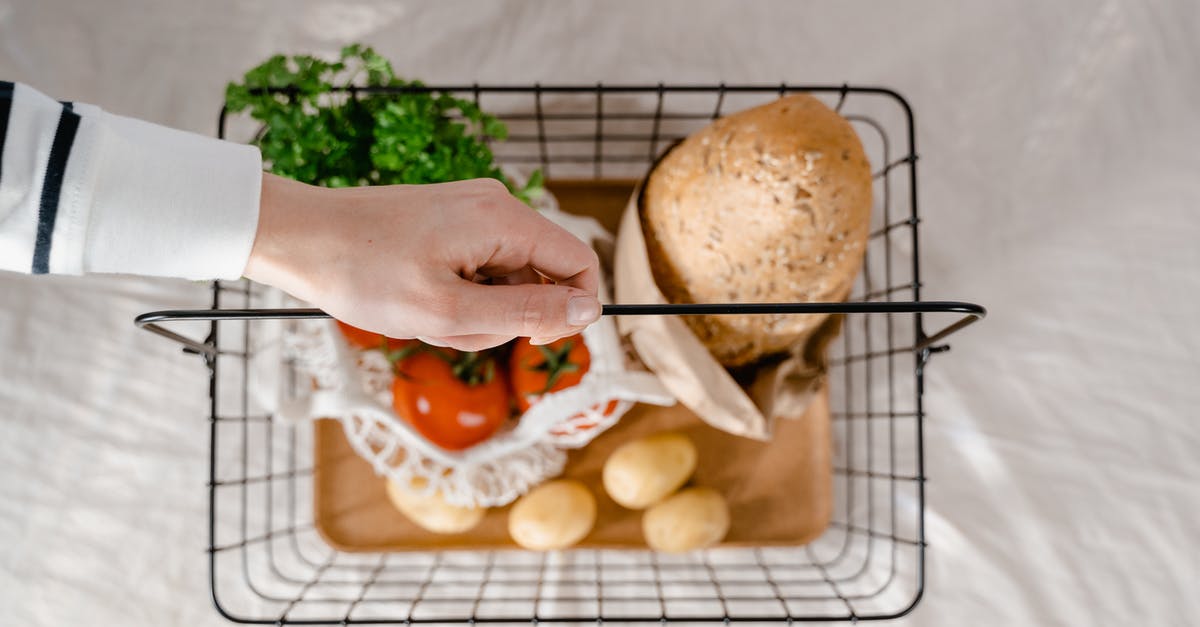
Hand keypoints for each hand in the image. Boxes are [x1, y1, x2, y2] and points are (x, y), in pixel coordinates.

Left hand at [244, 174, 601, 350]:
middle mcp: (495, 206)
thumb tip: (588, 311)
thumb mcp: (449, 311)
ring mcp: (471, 212)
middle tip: (449, 327)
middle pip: (539, 275)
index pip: (579, 263)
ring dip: (474, 313)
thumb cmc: (364, 272)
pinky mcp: (450, 223)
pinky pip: (477, 269)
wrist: (298, 237)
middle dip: (504, 316)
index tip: (530, 339)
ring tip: (424, 315)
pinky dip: (456, 297)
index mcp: (503, 219)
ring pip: (505, 279)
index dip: (570, 310)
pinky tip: (417, 301)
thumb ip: (526, 313)